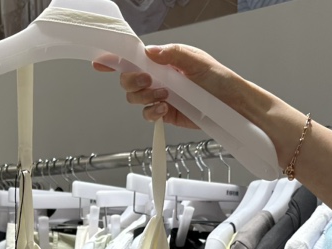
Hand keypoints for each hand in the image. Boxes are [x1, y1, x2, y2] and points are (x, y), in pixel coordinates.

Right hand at [94, 44, 249, 129]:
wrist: (231, 106)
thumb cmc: (219, 80)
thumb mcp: (197, 60)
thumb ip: (172, 55)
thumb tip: (149, 52)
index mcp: (163, 61)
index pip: (135, 58)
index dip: (115, 60)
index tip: (100, 62)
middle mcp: (159, 78)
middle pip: (128, 80)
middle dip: (132, 81)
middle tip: (149, 81)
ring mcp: (160, 97)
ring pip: (135, 99)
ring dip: (145, 97)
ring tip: (165, 96)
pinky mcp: (165, 115)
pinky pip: (148, 115)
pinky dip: (152, 113)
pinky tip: (165, 109)